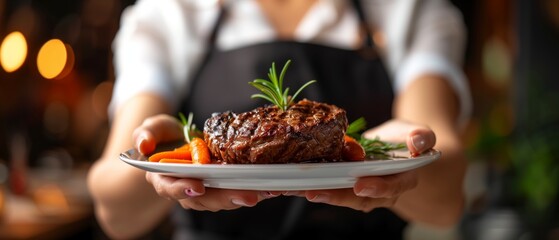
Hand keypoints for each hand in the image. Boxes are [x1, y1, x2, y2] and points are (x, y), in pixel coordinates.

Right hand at [133, 114, 276, 210]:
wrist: (176, 142)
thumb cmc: (162, 137)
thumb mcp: (152, 129)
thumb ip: (146, 134)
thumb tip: (144, 144)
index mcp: (162, 177)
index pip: (170, 187)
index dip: (183, 188)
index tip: (197, 186)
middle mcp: (183, 188)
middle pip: (203, 199)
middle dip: (225, 198)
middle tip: (247, 196)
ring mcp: (203, 190)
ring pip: (221, 199)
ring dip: (242, 197)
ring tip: (263, 192)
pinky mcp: (219, 187)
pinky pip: (233, 191)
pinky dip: (250, 190)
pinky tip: (268, 188)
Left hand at [299, 119, 435, 211]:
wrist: (397, 147)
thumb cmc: (408, 140)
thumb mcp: (419, 133)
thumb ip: (423, 137)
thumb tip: (419, 142)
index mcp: (402, 179)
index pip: (391, 187)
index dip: (376, 187)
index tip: (360, 184)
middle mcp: (381, 191)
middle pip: (359, 198)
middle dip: (336, 196)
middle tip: (314, 192)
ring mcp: (361, 190)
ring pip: (341, 195)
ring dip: (318, 193)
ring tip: (296, 189)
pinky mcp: (345, 184)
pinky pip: (329, 187)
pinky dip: (311, 185)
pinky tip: (290, 184)